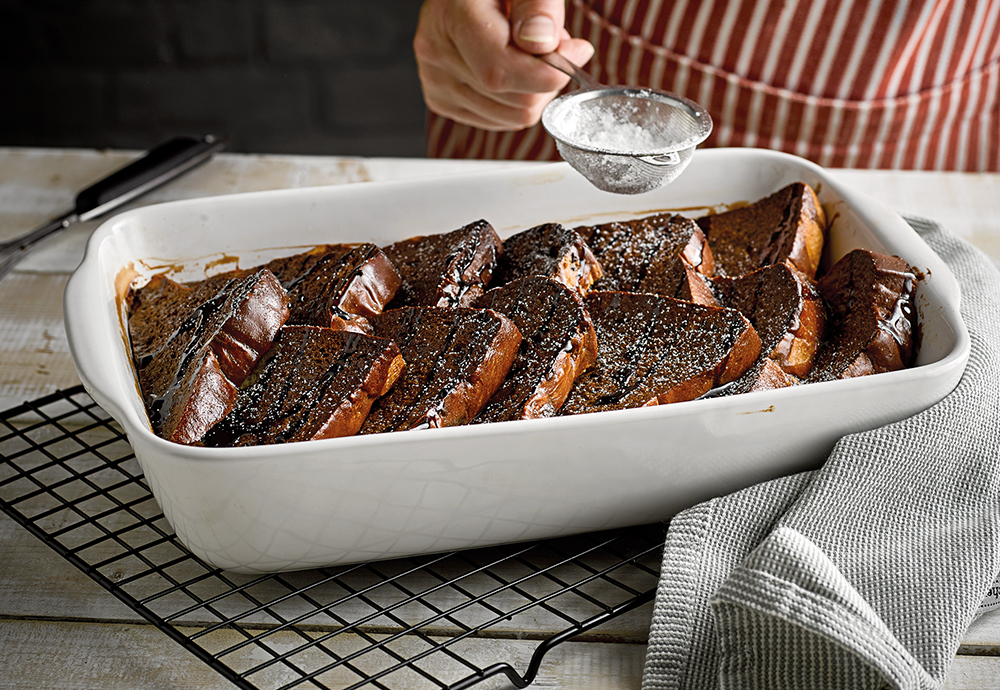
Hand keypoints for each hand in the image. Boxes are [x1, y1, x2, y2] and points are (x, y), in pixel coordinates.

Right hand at [413, 0, 594, 130]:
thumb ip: (538, 6)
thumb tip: (542, 45)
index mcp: (452, 17)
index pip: (502, 72)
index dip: (549, 72)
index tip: (578, 51)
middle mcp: (436, 54)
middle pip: (516, 100)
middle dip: (546, 76)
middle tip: (547, 42)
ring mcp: (435, 81)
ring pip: (513, 116)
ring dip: (535, 90)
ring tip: (526, 52)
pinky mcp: (441, 100)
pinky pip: (500, 120)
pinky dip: (518, 100)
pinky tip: (513, 69)